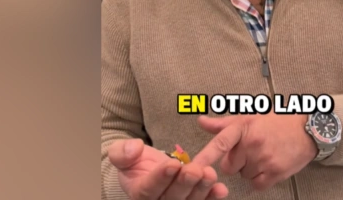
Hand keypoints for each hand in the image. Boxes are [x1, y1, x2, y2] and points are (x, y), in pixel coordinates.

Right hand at [107, 139, 228, 199]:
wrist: (147, 168)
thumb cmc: (134, 162)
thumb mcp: (121, 153)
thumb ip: (122, 152)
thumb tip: (133, 149)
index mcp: (139, 193)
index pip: (148, 189)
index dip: (161, 178)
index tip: (172, 164)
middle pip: (172, 198)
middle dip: (185, 183)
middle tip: (195, 170)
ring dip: (202, 189)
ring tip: (210, 174)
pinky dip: (212, 197)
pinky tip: (221, 189)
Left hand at [191, 114, 316, 190]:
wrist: (308, 129)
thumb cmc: (277, 122)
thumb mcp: (250, 116)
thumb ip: (223, 123)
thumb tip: (200, 121)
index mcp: (243, 127)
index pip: (219, 144)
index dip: (203, 157)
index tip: (190, 169)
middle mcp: (252, 143)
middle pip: (229, 166)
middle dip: (237, 161)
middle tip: (251, 150)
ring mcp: (264, 158)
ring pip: (243, 175)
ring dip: (250, 169)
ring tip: (264, 155)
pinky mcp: (275, 172)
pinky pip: (256, 184)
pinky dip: (260, 179)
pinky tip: (269, 165)